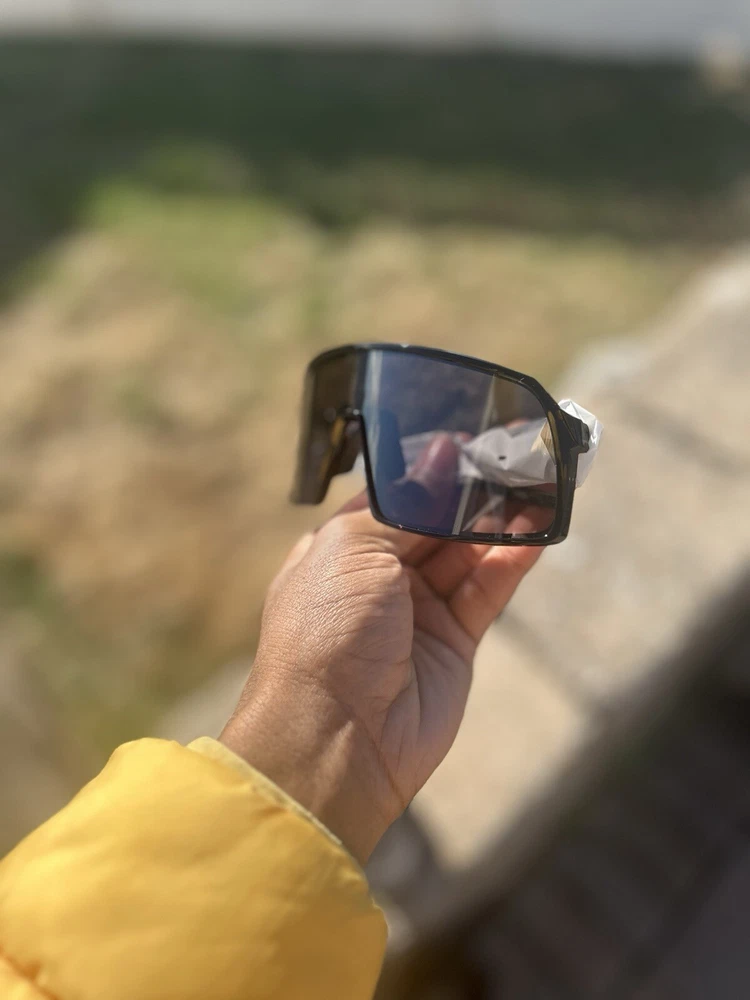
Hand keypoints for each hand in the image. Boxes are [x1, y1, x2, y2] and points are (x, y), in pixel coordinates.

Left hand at [220, 439, 542, 862]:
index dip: (433, 469)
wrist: (335, 738)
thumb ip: (405, 505)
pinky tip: (536, 528)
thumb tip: (441, 455)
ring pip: (469, 552)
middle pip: (438, 521)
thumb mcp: (350, 549)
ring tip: (538, 482)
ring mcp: (418, 611)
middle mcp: (379, 577)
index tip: (472, 438)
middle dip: (474, 490)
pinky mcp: (455, 642)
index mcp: (342, 549)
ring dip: (501, 519)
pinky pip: (488, 589)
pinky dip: (512, 558)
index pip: (396, 496)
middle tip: (517, 454)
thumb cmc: (324, 634)